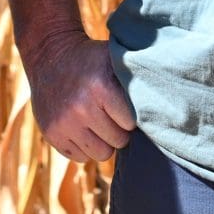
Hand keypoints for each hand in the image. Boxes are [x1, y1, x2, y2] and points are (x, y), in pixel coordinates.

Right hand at [24, 31, 134, 161]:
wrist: (50, 56)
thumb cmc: (91, 61)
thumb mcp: (113, 59)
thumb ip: (136, 80)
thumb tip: (164, 105)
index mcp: (101, 87)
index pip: (130, 123)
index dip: (128, 116)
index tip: (122, 106)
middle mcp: (81, 107)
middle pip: (118, 141)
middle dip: (118, 130)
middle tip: (110, 115)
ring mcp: (64, 124)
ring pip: (101, 154)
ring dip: (103, 141)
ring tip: (98, 122)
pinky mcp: (52, 135)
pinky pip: (80, 157)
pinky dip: (84, 146)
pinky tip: (81, 127)